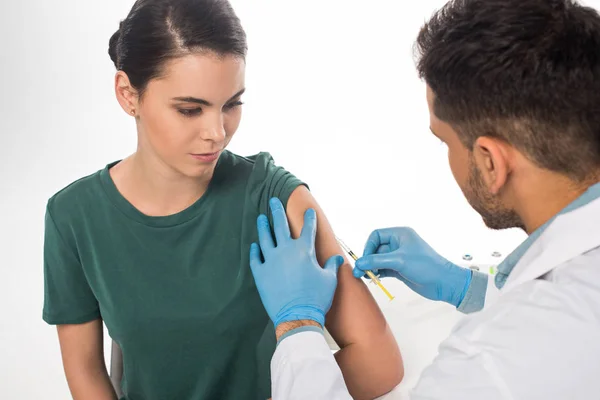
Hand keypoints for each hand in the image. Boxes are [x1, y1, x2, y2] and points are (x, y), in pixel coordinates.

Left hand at [249, 197, 343, 327]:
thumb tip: (337, 258)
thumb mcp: (329, 280)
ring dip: (263, 226)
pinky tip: (255, 246)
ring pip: (264, 237)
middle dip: (277, 210)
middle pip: (279, 224)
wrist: (297, 316)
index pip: (308, 228)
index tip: (308, 210)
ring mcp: (271, 260)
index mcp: (304, 250)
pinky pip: (255, 258)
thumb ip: (332, 266)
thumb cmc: (316, 298)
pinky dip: (255, 250)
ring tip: (261, 218)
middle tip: (273, 201)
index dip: (309, 217)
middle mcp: (286, 250)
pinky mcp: (260, 273)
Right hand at [352, 227, 471, 307]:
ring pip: (378, 259)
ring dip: (371, 267)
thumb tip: (359, 263)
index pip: (376, 236)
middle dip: (368, 259)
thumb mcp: (399, 261)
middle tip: (360, 272)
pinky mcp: (400, 268)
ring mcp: (399, 257)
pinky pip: (383, 268)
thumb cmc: (426, 266)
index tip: (365, 260)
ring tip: (365, 277)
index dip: (368, 247)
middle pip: (375, 248)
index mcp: (400, 235)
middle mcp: (398, 243)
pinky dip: (377, 273)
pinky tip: (373, 279)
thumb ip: (377, 261)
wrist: (444, 283)